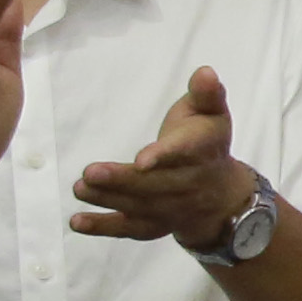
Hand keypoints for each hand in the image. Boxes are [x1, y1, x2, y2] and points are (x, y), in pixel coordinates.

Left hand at [71, 64, 256, 247]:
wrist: (224, 195)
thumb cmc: (207, 143)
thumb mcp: (212, 114)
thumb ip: (206, 93)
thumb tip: (205, 71)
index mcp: (203, 151)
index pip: (185, 153)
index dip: (163, 156)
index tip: (141, 160)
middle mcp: (190, 183)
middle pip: (156, 185)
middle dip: (123, 180)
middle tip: (90, 172)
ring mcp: (172, 208)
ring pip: (141, 206)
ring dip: (109, 199)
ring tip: (81, 188)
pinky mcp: (155, 224)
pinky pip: (130, 229)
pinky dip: (104, 227)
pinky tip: (77, 222)